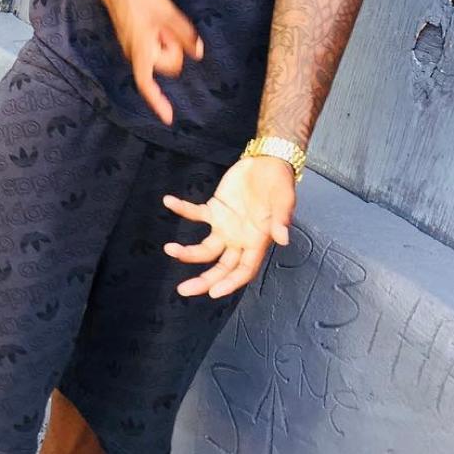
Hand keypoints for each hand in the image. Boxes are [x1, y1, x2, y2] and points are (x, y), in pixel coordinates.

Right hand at [99, 0, 203, 125]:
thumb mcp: (167, 12)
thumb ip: (184, 34)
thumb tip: (198, 53)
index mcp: (141, 51)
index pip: (147, 84)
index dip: (158, 102)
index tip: (169, 119)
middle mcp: (134, 54)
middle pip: (164, 67)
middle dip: (173, 51)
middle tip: (167, 27)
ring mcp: (133, 47)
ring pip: (159, 56)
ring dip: (166, 42)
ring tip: (160, 20)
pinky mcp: (133, 40)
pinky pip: (153, 48)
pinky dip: (161, 39)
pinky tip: (157, 21)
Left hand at [161, 156, 296, 297]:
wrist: (268, 161)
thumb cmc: (279, 182)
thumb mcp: (284, 199)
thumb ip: (281, 219)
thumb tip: (282, 239)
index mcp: (258, 242)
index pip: (243, 271)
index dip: (230, 283)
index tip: (213, 292)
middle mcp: (239, 239)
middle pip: (221, 267)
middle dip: (204, 281)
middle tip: (183, 290)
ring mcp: (225, 226)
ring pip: (205, 249)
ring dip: (187, 252)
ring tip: (169, 249)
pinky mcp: (215, 209)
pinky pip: (195, 214)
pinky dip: (182, 209)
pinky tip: (169, 202)